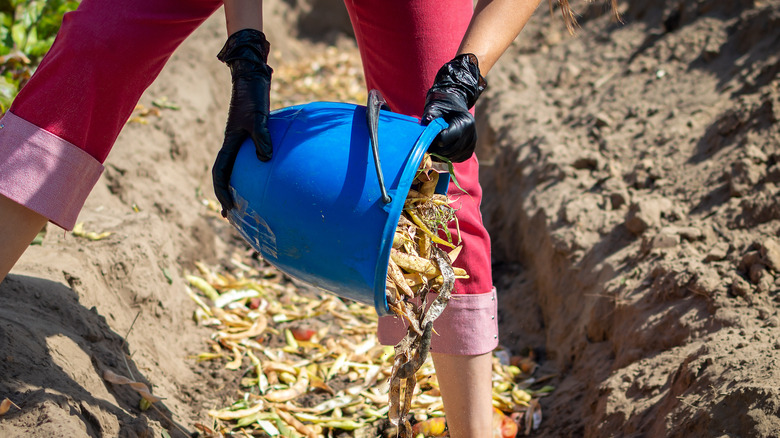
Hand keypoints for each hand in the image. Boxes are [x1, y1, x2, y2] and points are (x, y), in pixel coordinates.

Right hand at [212, 28, 272, 216]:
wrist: (251, 76)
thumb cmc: (253, 95)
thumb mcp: (258, 117)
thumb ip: (262, 137)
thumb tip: (265, 160)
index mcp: (230, 142)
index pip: (220, 173)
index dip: (222, 192)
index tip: (229, 208)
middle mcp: (234, 144)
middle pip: (226, 174)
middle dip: (227, 195)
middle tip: (233, 215)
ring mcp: (242, 139)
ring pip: (237, 167)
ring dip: (239, 184)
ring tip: (247, 201)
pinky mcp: (253, 134)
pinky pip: (251, 157)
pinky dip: (256, 169)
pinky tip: (269, 174)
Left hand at [421, 53, 486, 162]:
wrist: (454, 104)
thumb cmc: (442, 105)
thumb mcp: (435, 107)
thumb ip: (431, 115)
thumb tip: (427, 122)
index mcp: (464, 123)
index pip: (444, 140)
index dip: (432, 140)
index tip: (427, 136)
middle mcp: (471, 135)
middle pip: (447, 151)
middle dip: (435, 149)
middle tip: (427, 142)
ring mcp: (471, 145)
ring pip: (450, 158)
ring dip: (439, 154)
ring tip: (433, 144)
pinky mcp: (469, 151)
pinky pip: (454, 159)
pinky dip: (446, 156)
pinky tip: (442, 147)